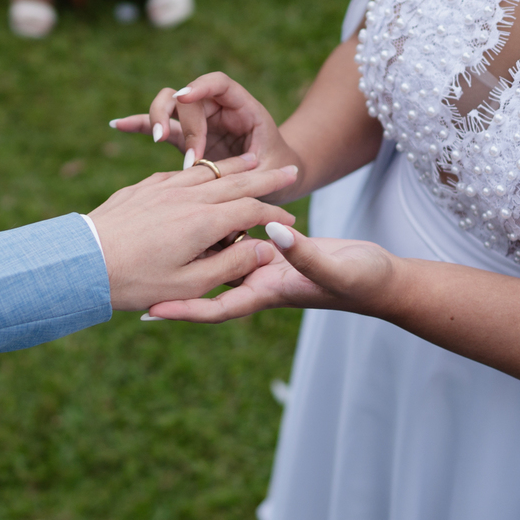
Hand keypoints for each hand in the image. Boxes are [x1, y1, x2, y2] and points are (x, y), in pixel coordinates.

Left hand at [89, 154, 298, 310]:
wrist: (82, 262)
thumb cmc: (136, 282)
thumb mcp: (189, 285)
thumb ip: (230, 265)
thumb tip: (264, 249)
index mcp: (204, 223)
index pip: (251, 211)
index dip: (274, 216)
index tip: (291, 222)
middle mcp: (187, 198)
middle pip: (236, 182)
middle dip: (265, 178)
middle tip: (290, 169)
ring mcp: (162, 188)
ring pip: (208, 171)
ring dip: (235, 167)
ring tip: (253, 161)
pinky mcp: (142, 188)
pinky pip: (179, 173)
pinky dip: (200, 170)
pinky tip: (202, 172)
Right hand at [110, 73, 303, 202]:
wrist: (278, 182)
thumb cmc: (282, 176)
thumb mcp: (275, 176)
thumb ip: (255, 176)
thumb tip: (234, 182)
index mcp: (244, 109)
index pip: (219, 84)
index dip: (201, 86)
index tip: (185, 98)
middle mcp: (218, 110)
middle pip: (189, 95)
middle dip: (186, 122)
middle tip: (191, 157)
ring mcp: (200, 122)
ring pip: (170, 105)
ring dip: (158, 117)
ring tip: (156, 139)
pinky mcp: (185, 138)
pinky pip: (160, 126)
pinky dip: (142, 124)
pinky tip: (119, 125)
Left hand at [144, 223, 397, 322]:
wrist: (383, 280)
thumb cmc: (362, 282)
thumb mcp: (332, 269)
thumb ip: (304, 253)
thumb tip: (274, 232)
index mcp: (265, 289)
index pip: (216, 307)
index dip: (183, 312)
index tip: (149, 313)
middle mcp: (257, 278)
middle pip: (209, 276)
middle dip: (174, 281)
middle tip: (136, 279)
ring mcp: (263, 263)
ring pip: (217, 250)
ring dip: (188, 247)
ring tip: (153, 238)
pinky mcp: (272, 248)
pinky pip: (235, 233)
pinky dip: (215, 222)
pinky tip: (196, 206)